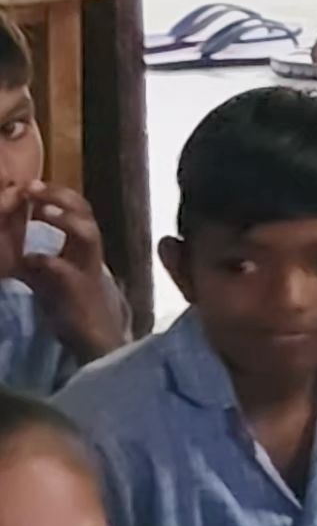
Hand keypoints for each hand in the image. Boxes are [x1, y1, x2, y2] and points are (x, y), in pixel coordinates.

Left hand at [20, 185, 128, 357]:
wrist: (97, 341)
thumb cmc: (73, 308)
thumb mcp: (49, 277)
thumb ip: (32, 259)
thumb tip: (10, 239)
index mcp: (83, 246)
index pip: (77, 208)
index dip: (57, 193)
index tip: (31, 183)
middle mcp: (89, 253)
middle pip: (85, 212)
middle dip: (60, 196)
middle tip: (32, 186)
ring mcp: (88, 270)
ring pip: (88, 235)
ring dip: (65, 220)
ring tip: (42, 211)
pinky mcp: (81, 292)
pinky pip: (68, 272)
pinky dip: (49, 262)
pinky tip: (31, 258)